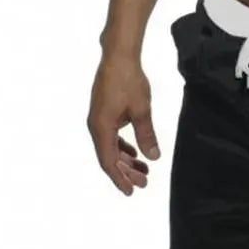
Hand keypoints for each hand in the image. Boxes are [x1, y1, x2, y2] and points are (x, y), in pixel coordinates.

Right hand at [87, 54, 160, 195]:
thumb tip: (153, 157)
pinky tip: (135, 151)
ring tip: (143, 169)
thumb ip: (146, 135)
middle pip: (109, 157)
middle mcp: (96, 126)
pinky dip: (123, 146)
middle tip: (144, 182)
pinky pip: (111, 136)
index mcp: (101, 128)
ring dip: (125, 159)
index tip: (132, 191)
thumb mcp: (142, 110)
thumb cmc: (129, 81)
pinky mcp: (103, 111)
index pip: (109, 162)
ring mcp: (98, 119)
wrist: (118, 56)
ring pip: (110, 147)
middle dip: (126, 172)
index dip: (120, 179)